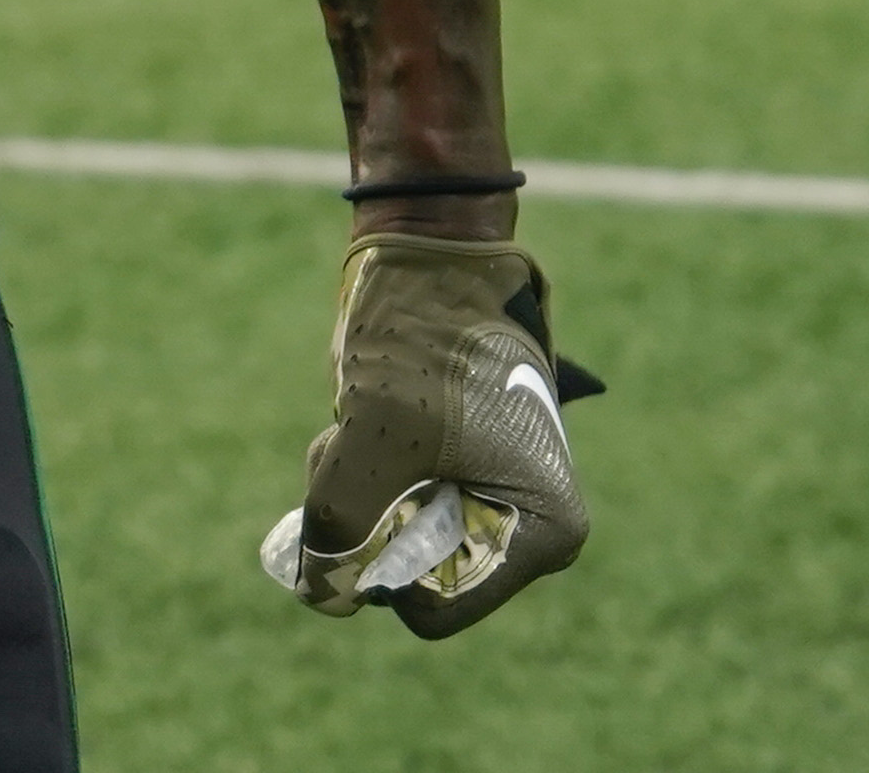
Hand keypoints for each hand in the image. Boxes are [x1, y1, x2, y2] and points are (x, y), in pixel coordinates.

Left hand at [260, 231, 593, 638]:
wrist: (433, 259)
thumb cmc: (423, 342)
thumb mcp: (372, 432)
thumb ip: (339, 522)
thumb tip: (323, 590)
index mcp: (545, 533)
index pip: (437, 609)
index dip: (382, 565)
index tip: (376, 488)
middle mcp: (527, 531)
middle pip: (411, 578)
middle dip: (368, 516)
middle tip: (368, 441)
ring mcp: (490, 504)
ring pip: (388, 540)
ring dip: (355, 486)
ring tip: (368, 418)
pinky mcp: (455, 477)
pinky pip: (386, 506)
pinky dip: (358, 468)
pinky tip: (366, 416)